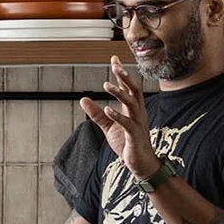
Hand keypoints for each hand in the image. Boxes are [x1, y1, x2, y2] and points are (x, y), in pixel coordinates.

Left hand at [79, 57, 160, 182]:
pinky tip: (107, 109)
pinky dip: (117, 115)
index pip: (128, 87)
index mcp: (133, 109)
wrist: (141, 164)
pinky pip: (127, 123)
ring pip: (131, 103)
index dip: (121, 73)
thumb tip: (83, 99)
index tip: (114, 59)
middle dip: (125, 77)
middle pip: (134, 90)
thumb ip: (97, 113)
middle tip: (115, 65)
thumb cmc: (127, 144)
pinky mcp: (135, 135)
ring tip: (105, 85)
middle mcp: (138, 113)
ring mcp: (138, 124)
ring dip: (119, 93)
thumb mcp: (109, 127)